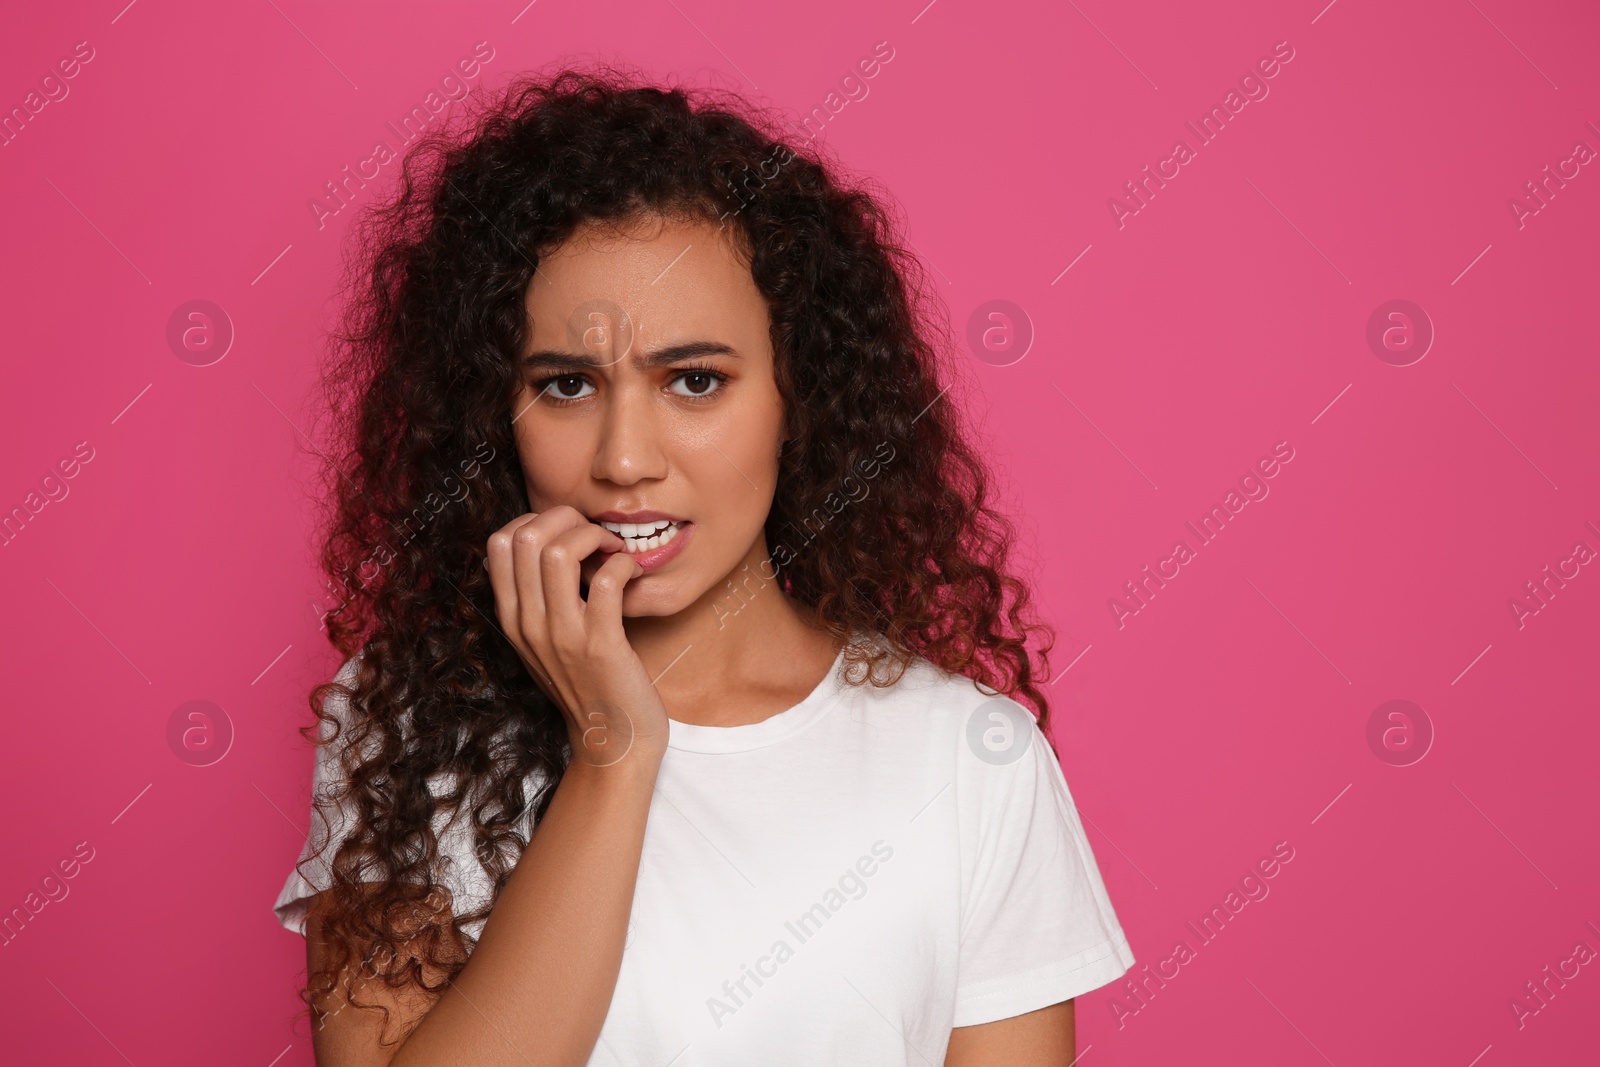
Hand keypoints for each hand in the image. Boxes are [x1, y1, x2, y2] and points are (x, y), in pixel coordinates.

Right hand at [486, 507, 668, 768]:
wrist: (612, 744)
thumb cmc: (588, 686)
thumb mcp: (545, 643)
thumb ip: (539, 600)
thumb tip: (552, 545)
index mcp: (512, 619)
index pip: (497, 543)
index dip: (536, 520)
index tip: (568, 533)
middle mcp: (528, 625)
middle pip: (524, 536)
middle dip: (566, 518)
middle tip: (596, 535)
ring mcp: (562, 636)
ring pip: (559, 552)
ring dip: (594, 536)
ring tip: (614, 550)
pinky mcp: (600, 645)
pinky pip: (605, 581)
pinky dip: (623, 564)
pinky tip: (633, 574)